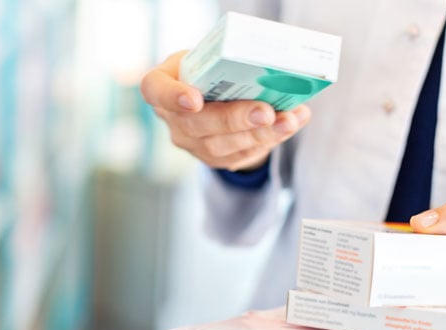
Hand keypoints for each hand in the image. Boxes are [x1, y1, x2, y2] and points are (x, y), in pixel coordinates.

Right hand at [140, 51, 310, 170]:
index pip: (155, 89)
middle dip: (235, 119)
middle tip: (265, 112)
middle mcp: (172, 118)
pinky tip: (290, 125)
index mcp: (162, 84)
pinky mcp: (214, 158)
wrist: (213, 96)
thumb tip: (276, 69)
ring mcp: (191, 143)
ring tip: (288, 121)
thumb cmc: (210, 69)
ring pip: (222, 146)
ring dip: (260, 134)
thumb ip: (229, 61)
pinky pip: (241, 154)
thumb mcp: (210, 56)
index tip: (194, 100)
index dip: (172, 96)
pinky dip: (270, 139)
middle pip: (197, 124)